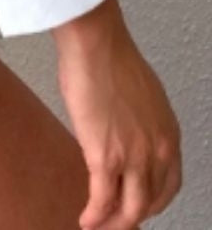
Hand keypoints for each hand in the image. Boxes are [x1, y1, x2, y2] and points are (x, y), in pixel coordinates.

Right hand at [53, 0, 181, 228]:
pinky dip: (94, 216)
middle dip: (132, 218)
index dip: (153, 202)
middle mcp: (158, 151)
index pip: (169, 184)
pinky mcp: (106, 157)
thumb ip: (141, 121)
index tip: (138, 206)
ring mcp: (134, 157)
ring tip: (98, 227)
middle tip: (116, 222)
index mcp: (169, 134)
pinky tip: (86, 220)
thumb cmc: (110, 56)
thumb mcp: (141, 95)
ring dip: (114, 224)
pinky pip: (102, 200)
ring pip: (130, 209)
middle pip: (151, 202)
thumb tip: (125, 130)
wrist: (96, 44)